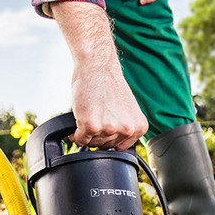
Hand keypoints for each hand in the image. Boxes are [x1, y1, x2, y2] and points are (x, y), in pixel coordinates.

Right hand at [51, 1, 147, 149]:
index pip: (120, 147)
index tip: (103, 128)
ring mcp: (109, 129)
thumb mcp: (127, 110)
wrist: (97, 66)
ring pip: (91, 143)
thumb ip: (123, 127)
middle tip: (94, 115)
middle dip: (96, 135)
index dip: (108, 139)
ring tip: (89, 113)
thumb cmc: (109, 84)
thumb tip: (112, 144)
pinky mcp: (92, 126)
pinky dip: (76, 133)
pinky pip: (80, 139)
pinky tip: (80, 118)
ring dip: (86, 133)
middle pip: (105, 146)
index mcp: (138, 127)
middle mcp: (126, 129)